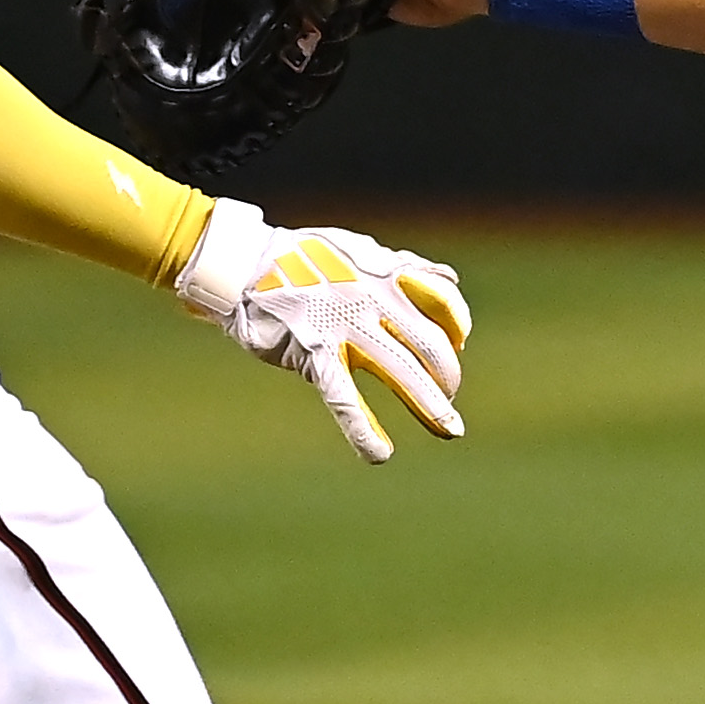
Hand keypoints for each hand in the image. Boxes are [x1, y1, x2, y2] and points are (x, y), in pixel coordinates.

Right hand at [175, 199, 472, 460]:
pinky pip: (345, 397)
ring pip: (399, 370)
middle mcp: (373, 299)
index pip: (444, 301)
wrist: (245, 262)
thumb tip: (449, 280)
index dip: (459, 325)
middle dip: (448, 374)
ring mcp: (345, 327)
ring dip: (429, 404)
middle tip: (449, 394)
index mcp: (386, 273)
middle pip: (429, 343)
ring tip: (448, 428)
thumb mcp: (360, 249)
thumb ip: (405, 266)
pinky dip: (363, 430)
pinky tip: (380, 454)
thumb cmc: (303, 256)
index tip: (459, 342)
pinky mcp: (314, 353)